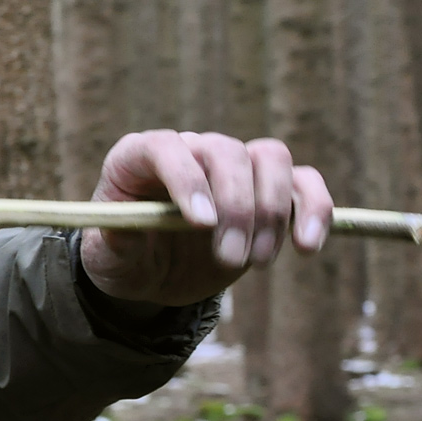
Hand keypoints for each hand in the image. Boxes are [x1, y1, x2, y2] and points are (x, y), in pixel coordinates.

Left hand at [79, 130, 333, 307]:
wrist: (153, 273)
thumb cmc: (123, 257)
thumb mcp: (106, 258)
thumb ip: (113, 241)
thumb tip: (126, 231)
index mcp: (137, 158)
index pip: (163, 147)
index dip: (186, 178)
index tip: (202, 223)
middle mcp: (189, 150)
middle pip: (226, 152)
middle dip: (236, 207)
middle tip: (228, 259)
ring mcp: (232, 167)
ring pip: (270, 159)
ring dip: (273, 211)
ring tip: (257, 262)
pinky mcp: (268, 191)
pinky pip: (304, 182)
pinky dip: (315, 209)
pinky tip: (306, 247)